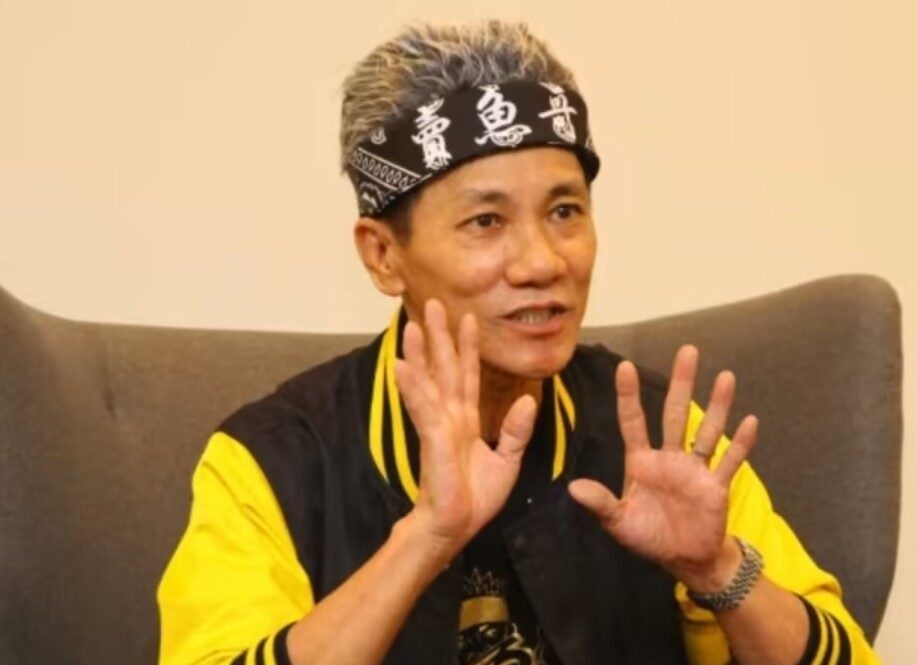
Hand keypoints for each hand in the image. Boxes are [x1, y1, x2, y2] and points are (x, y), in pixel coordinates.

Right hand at [394, 299, 536, 561]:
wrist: (456, 528)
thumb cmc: (475, 499)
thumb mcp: (506, 461)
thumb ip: (515, 431)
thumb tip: (527, 400)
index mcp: (466, 421)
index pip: (468, 375)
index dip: (467, 347)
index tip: (467, 319)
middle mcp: (449, 417)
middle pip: (445, 368)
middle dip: (439, 336)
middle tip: (433, 304)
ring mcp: (438, 426)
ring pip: (429, 381)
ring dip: (420, 353)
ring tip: (411, 325)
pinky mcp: (432, 439)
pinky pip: (422, 407)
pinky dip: (412, 385)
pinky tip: (401, 365)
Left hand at [568, 345, 758, 589]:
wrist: (684, 560)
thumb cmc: (649, 536)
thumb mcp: (618, 522)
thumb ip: (600, 503)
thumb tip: (572, 488)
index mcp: (642, 461)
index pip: (633, 421)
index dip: (628, 396)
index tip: (625, 366)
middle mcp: (669, 457)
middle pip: (675, 413)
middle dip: (680, 383)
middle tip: (687, 350)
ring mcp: (695, 469)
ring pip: (707, 430)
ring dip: (718, 406)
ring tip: (725, 376)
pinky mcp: (716, 486)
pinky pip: (729, 462)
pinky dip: (740, 444)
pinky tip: (750, 421)